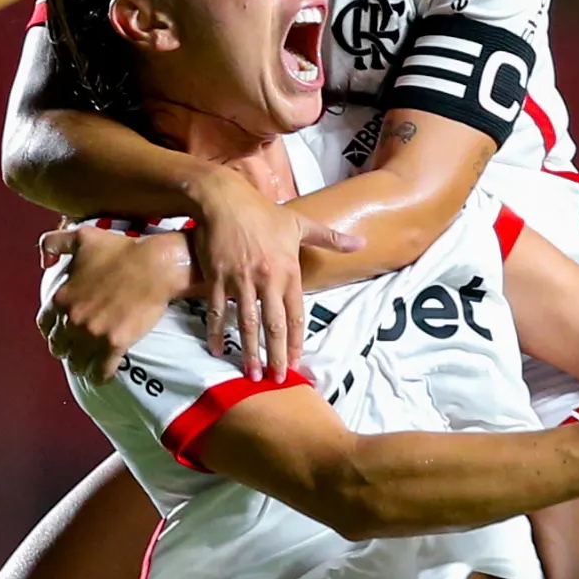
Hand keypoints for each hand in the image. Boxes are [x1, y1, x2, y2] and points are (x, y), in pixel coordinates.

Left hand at [39, 224, 197, 376]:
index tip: (61, 331)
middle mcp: (73, 319)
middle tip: (76, 348)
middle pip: (58, 347)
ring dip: (81, 364)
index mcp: (62, 297)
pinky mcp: (114, 345)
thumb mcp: (82, 237)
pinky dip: (99, 376)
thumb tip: (43, 261)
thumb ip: (54, 243)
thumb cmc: (121, 250)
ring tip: (89, 363)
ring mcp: (92, 334)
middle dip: (65, 349)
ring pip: (76, 363)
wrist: (153, 266)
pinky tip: (102, 375)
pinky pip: (100, 371)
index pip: (44, 325)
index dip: (52, 330)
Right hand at [183, 175, 321, 375]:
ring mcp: (240, 280)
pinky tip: (217, 349)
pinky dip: (216, 331)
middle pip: (274, 325)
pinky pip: (216, 310)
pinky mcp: (217, 277)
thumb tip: (361, 243)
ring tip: (251, 374)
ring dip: (249, 351)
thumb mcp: (300, 223)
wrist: (225, 199)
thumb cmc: (264, 213)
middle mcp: (267, 279)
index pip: (296, 314)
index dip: (296, 341)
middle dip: (276, 355)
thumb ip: (330, 239)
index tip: (296, 362)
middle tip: (276, 380)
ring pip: (246, 323)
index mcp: (288, 271)